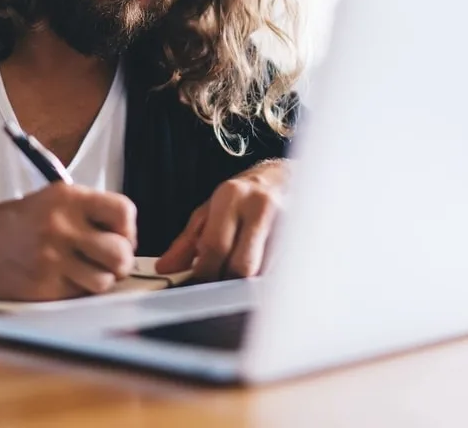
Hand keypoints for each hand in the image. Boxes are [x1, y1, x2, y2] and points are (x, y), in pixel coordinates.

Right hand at [0, 184, 136, 300]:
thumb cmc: (20, 222)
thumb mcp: (53, 199)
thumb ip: (88, 211)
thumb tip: (126, 237)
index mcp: (69, 198)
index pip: (124, 211)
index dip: (128, 229)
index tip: (120, 236)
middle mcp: (63, 226)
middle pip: (120, 253)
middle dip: (121, 261)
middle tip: (109, 261)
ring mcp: (53, 258)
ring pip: (105, 281)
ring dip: (100, 280)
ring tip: (85, 271)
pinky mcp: (44, 287)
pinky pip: (80, 295)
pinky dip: (78, 291)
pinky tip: (63, 279)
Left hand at [155, 160, 288, 279]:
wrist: (283, 180)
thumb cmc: (240, 198)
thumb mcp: (208, 211)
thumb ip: (186, 241)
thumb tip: (164, 268)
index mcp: (231, 196)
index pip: (215, 246)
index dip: (204, 274)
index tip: (196, 285)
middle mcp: (261, 207)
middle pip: (243, 266)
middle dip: (226, 284)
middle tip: (217, 288)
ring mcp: (287, 222)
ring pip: (264, 275)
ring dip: (246, 286)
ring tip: (237, 279)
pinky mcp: (303, 239)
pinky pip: (280, 274)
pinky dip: (265, 283)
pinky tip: (258, 277)